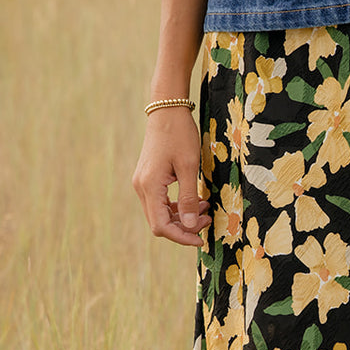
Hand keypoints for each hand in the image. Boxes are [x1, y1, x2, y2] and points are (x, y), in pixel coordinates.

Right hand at [132, 109, 212, 246]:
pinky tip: (195, 201)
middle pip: (159, 223)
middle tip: (208, 221)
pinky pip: (160, 202)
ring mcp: (142, 183)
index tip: (201, 239)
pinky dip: (177, 206)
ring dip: (182, 217)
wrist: (167, 110)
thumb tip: (191, 226)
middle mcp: (141, 187)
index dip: (181, 237)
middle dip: (184, 227)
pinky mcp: (148, 178)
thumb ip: (189, 199)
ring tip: (205, 209)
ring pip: (160, 213)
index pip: (161, 226)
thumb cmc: (180, 135)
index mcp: (149, 186)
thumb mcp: (189, 167)